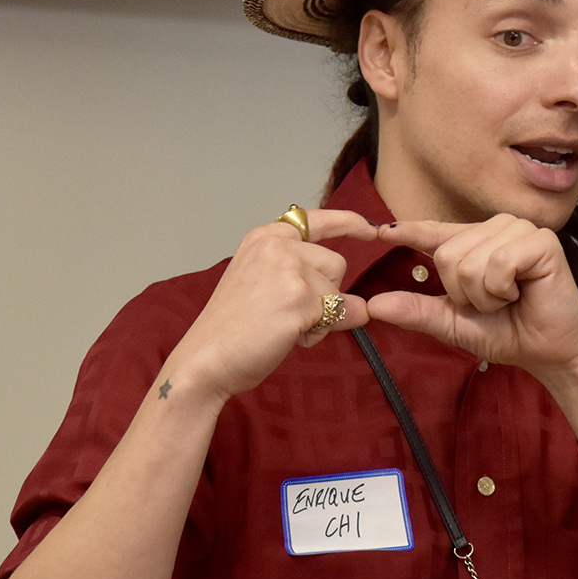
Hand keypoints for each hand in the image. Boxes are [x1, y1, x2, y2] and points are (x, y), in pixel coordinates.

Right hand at [173, 209, 377, 403]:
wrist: (206, 358)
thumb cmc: (231, 328)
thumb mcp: (262, 284)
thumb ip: (303, 278)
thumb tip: (361, 305)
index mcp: (265, 237)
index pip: (317, 220)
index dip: (348, 223)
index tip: (371, 229)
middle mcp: (277, 246)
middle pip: (336, 263)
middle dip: (325, 294)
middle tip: (286, 314)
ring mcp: (289, 271)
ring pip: (338, 292)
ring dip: (322, 316)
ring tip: (284, 326)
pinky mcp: (301, 300)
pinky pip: (339, 316)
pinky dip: (319, 333)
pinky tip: (287, 337)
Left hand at [365, 215, 577, 375]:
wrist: (549, 352)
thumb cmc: (507, 333)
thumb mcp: (453, 323)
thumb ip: (417, 311)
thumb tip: (373, 306)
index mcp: (473, 244)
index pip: (433, 233)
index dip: (407, 231)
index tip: (378, 232)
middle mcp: (495, 228)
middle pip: (447, 255)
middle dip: (464, 293)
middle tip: (493, 304)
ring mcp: (518, 230)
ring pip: (469, 261)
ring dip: (484, 295)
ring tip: (508, 298)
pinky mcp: (540, 240)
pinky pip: (497, 263)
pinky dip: (501, 289)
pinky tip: (522, 292)